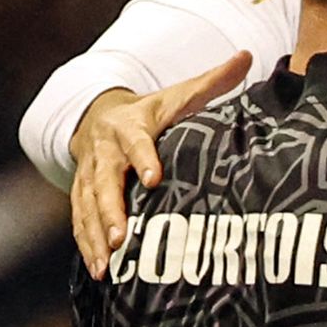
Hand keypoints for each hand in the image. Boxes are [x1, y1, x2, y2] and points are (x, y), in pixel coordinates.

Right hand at [69, 51, 251, 277]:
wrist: (100, 115)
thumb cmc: (152, 111)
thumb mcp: (179, 94)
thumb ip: (213, 80)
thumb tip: (247, 55)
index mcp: (130, 126)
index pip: (136, 141)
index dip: (143, 158)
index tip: (154, 179)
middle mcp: (104, 152)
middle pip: (105, 182)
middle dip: (111, 209)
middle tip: (121, 237)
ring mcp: (89, 175)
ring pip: (87, 206)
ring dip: (95, 235)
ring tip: (105, 264)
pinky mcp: (81, 194)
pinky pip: (79, 220)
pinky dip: (86, 244)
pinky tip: (97, 270)